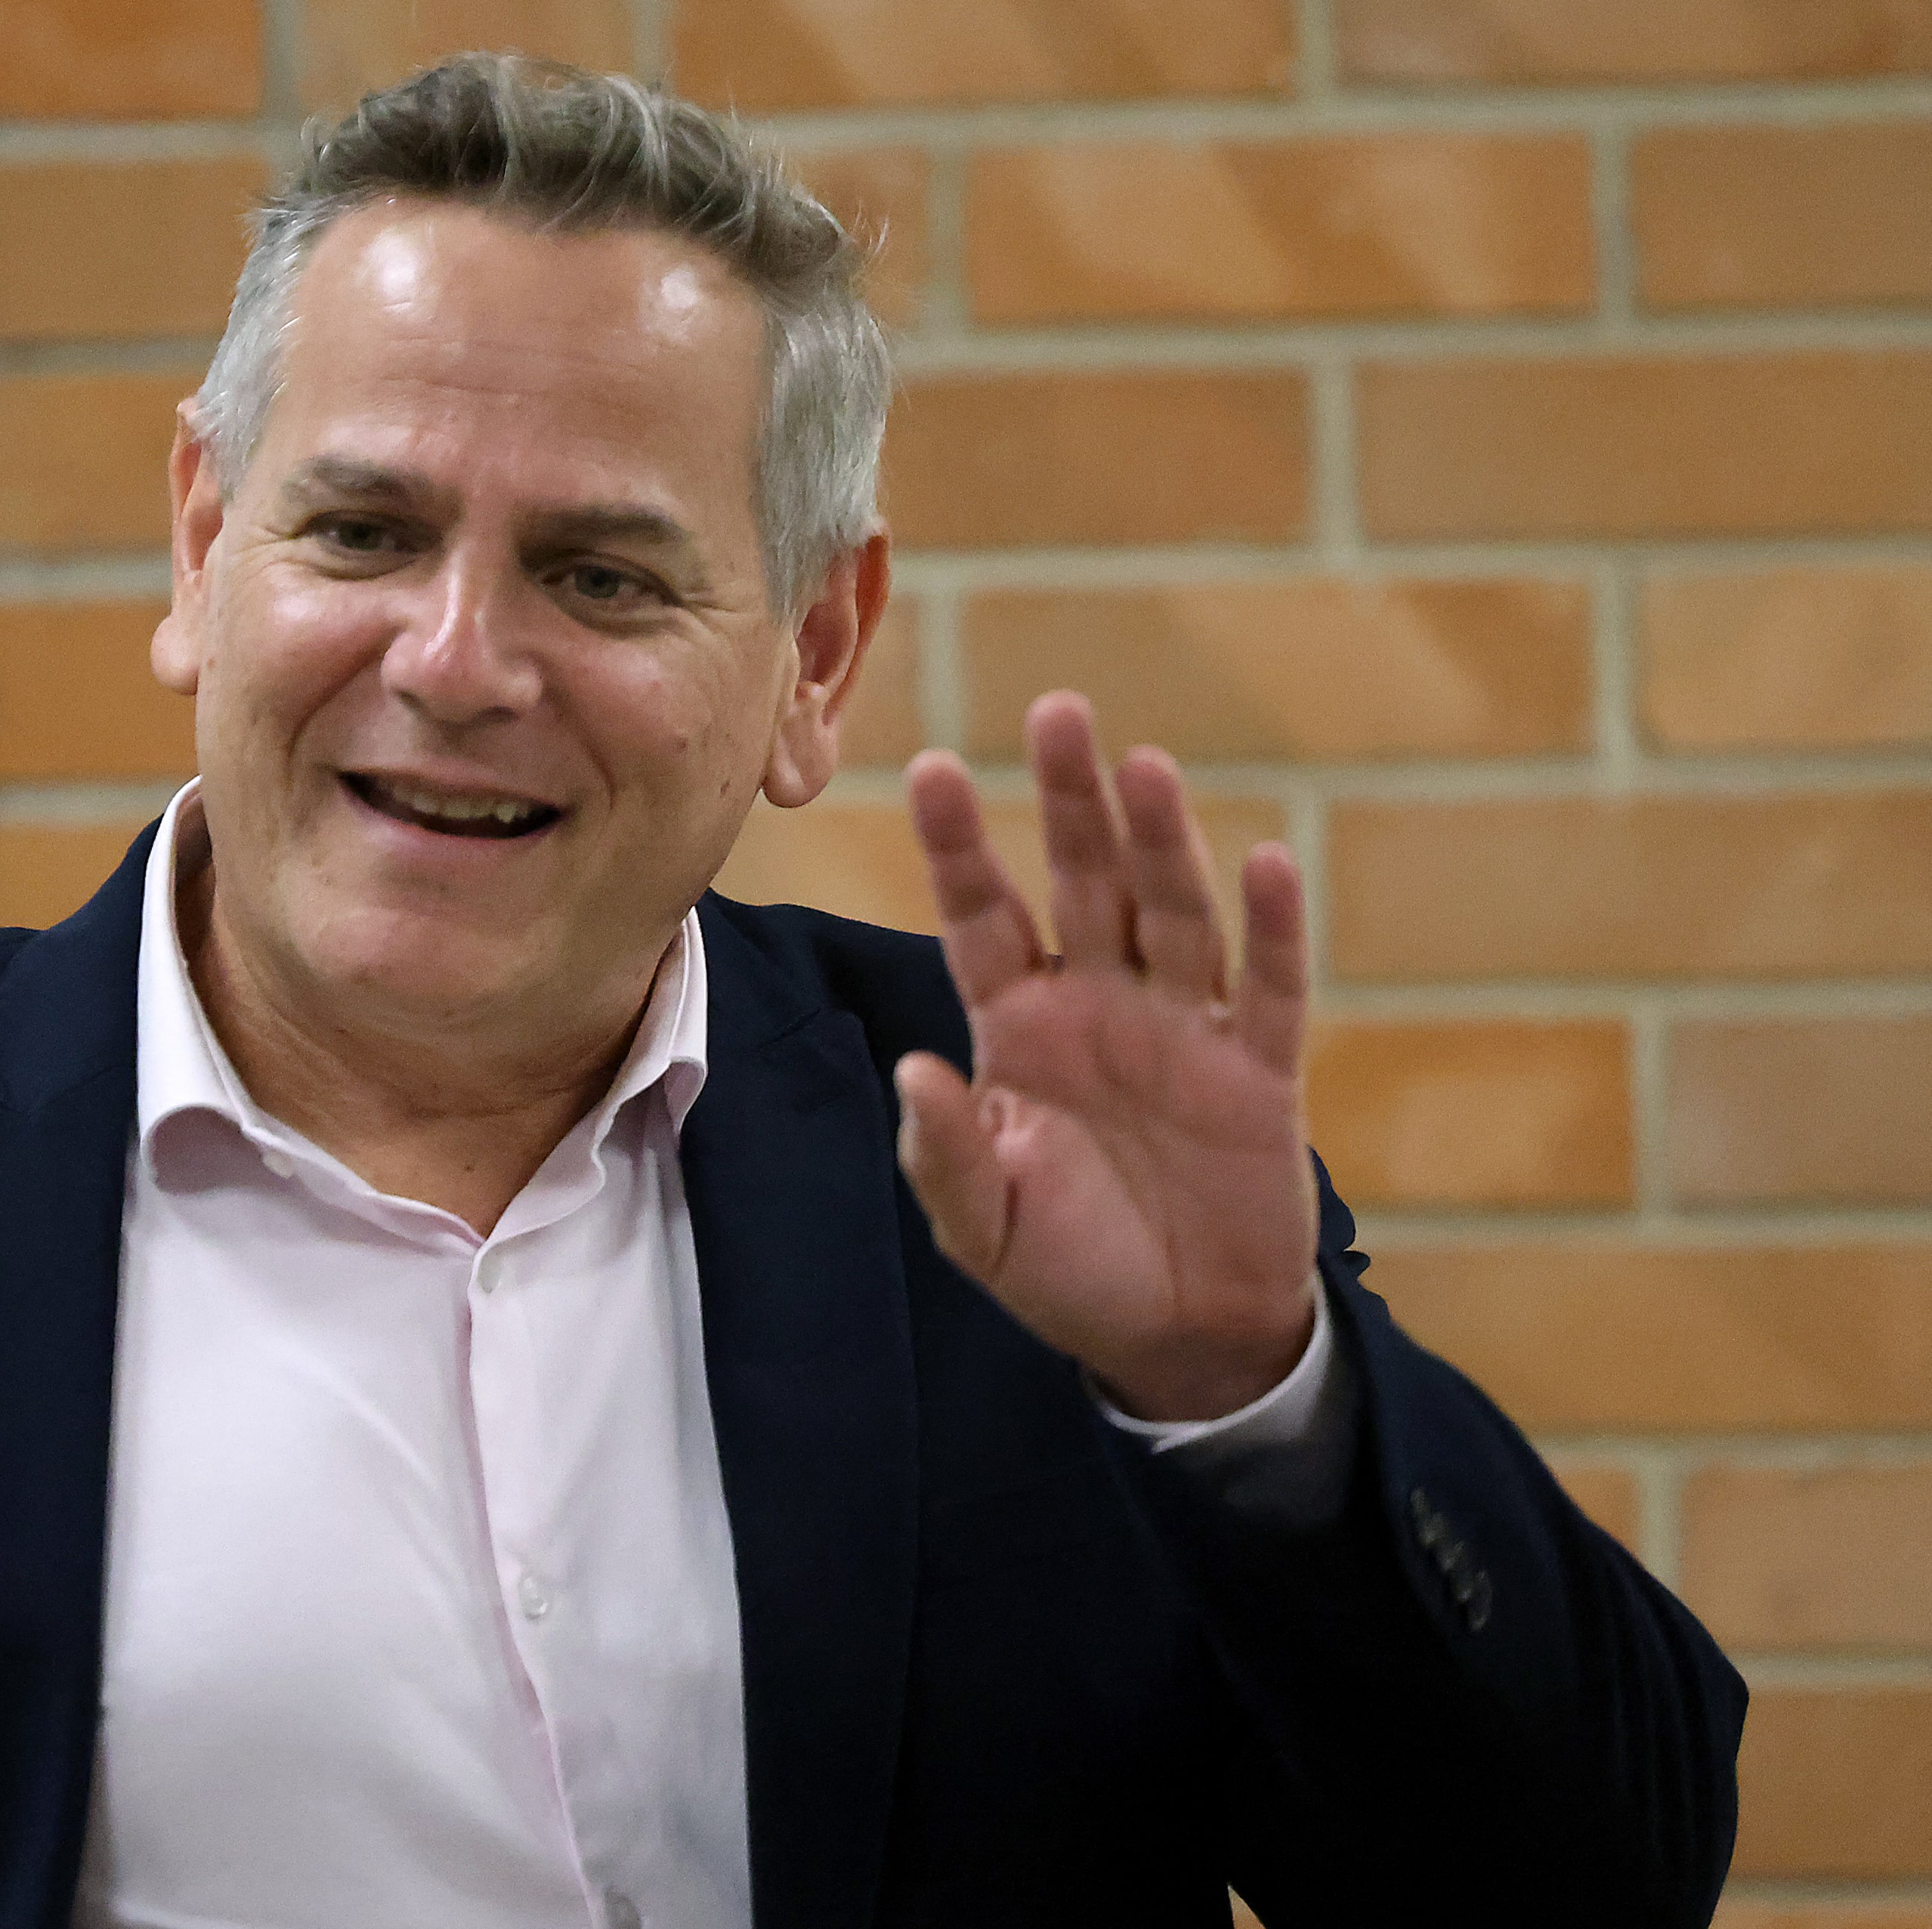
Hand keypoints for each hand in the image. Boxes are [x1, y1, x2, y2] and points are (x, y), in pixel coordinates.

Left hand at [894, 692, 1317, 1422]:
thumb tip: (913, 1070)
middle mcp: (1100, 1006)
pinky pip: (1270, 989)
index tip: (934, 766)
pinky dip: (1274, 928)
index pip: (983, 916)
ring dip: (1163, 841)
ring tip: (1143, 766)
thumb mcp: (980, 1226)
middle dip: (1070, 800)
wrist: (1176, 1341)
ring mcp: (1184, 1030)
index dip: (961, 846)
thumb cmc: (1066, 1271)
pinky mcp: (1260, 1073)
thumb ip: (945, 1151)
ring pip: (1173, 912)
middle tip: (1056, 710)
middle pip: (1084, 881)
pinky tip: (1270, 860)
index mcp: (1020, 1028)